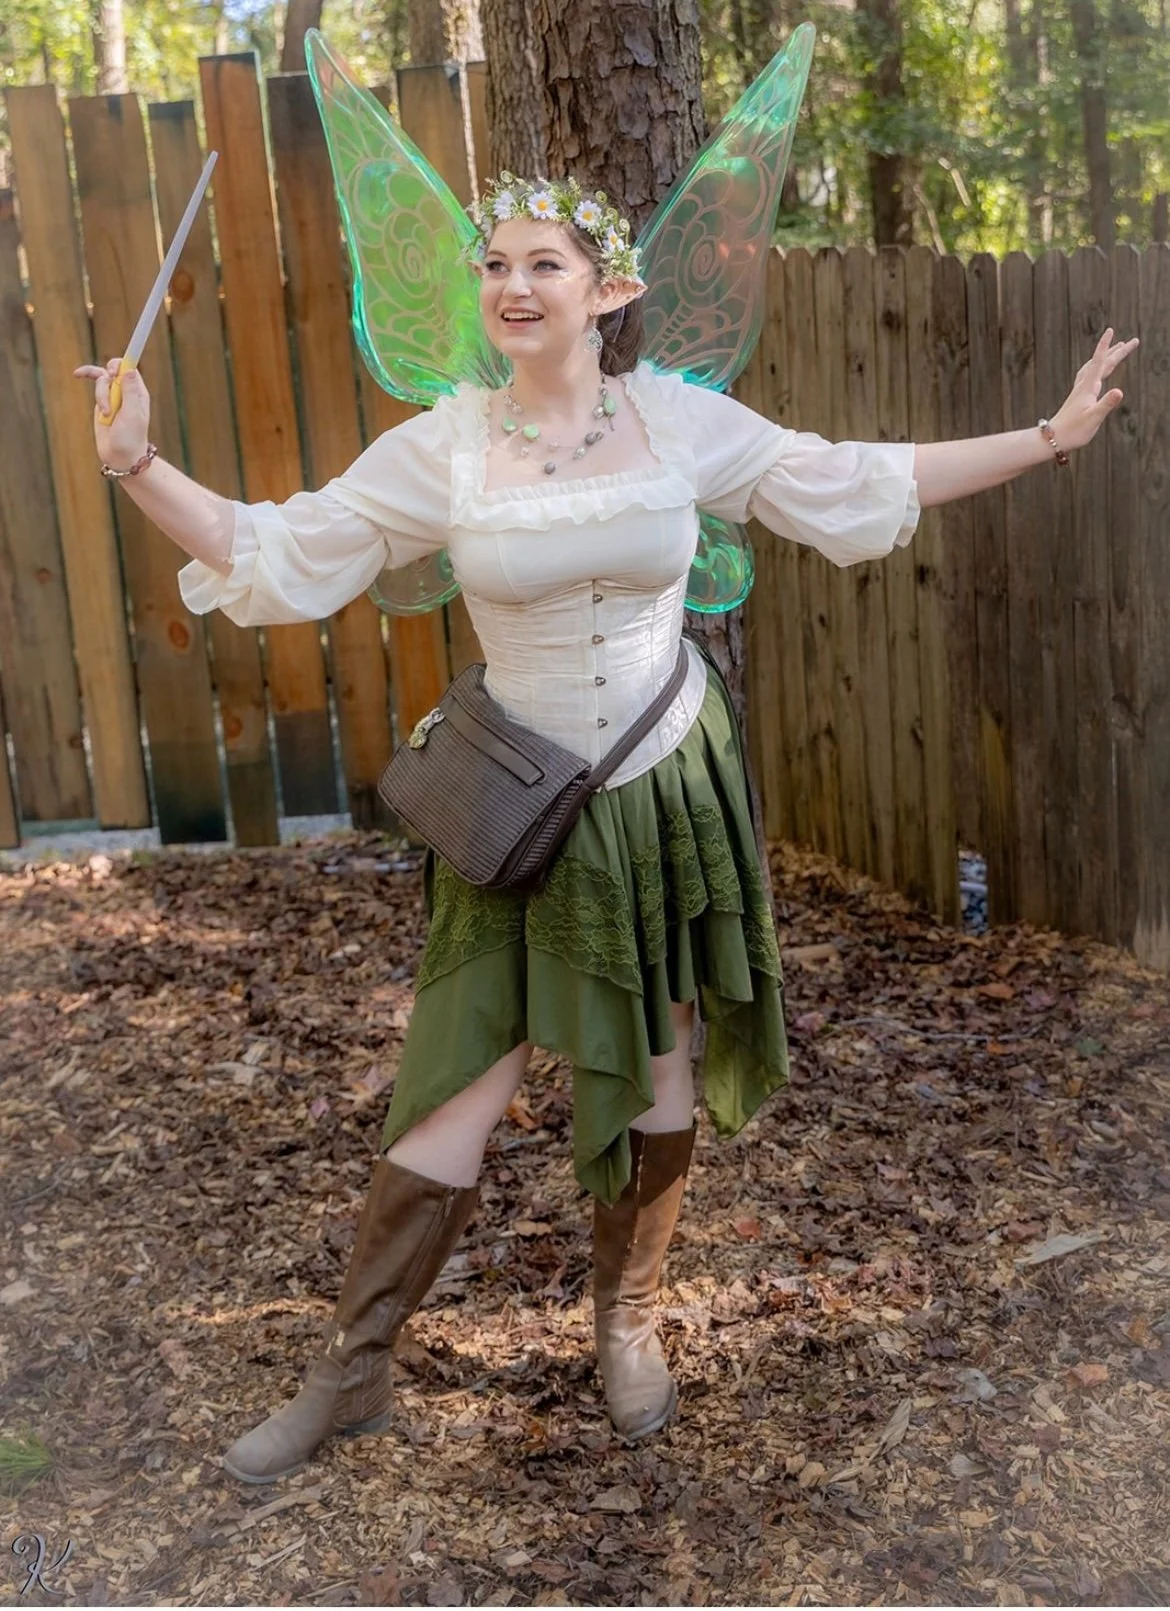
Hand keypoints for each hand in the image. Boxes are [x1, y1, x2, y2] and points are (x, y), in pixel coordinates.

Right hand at [72, 356, 151, 468]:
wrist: (120, 456)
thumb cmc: (130, 438)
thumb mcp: (132, 414)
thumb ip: (130, 392)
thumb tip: (129, 369)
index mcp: (138, 393)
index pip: (130, 369)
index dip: (121, 364)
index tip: (113, 368)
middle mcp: (127, 392)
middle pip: (114, 370)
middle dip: (108, 375)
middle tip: (109, 378)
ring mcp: (114, 396)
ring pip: (102, 381)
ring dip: (101, 396)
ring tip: (106, 414)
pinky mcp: (103, 402)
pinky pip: (95, 388)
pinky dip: (87, 380)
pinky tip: (77, 375)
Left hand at [1049, 328, 1138, 452]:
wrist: (1053, 439)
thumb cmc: (1073, 431)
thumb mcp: (1093, 418)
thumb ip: (1107, 404)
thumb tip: (1119, 391)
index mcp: (1089, 387)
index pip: (1100, 362)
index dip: (1105, 346)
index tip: (1110, 330)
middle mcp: (1084, 385)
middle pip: (1103, 362)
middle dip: (1118, 351)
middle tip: (1134, 341)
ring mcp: (1080, 390)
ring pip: (1095, 367)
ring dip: (1107, 356)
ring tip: (1117, 348)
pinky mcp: (1078, 396)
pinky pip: (1088, 374)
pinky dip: (1095, 366)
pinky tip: (1096, 369)